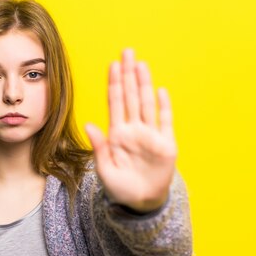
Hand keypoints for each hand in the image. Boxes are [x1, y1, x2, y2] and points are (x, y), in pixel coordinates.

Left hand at [85, 48, 176, 212]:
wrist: (141, 203)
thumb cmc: (120, 188)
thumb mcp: (104, 169)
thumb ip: (99, 147)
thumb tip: (89, 124)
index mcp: (117, 134)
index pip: (116, 103)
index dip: (114, 84)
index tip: (113, 65)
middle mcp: (134, 130)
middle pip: (132, 96)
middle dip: (129, 74)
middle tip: (127, 52)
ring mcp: (150, 135)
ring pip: (147, 104)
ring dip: (144, 84)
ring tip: (141, 64)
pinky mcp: (166, 145)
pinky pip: (165, 122)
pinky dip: (164, 107)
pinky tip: (160, 90)